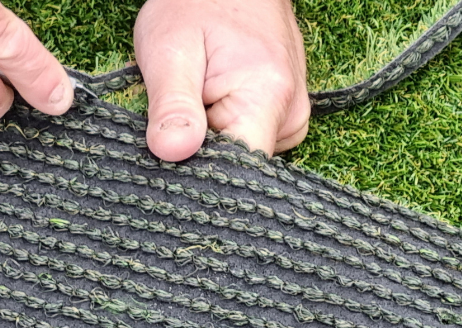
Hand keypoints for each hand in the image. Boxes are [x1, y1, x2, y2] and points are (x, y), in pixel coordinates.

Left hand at [134, 0, 309, 161]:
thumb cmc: (196, 3)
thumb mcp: (170, 47)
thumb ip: (173, 104)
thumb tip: (172, 152)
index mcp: (269, 97)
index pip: (239, 169)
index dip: (201, 175)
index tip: (173, 160)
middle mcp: (291, 114)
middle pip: (240, 167)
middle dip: (202, 155)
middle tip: (177, 118)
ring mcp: (291, 117)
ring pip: (242, 156)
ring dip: (211, 142)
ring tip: (196, 100)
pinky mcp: (283, 116)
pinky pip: (249, 141)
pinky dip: (223, 132)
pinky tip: (210, 104)